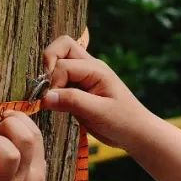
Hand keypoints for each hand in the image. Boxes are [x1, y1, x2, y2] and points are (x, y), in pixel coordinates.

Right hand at [41, 33, 148, 147]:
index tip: (51, 101)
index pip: (63, 65)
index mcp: (96, 69)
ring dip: (50, 75)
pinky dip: (53, 86)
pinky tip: (56, 102)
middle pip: (61, 47)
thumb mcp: (98, 112)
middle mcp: (89, 67)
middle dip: (48, 65)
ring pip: (59, 60)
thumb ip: (72, 101)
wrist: (136, 133)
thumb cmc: (123, 121)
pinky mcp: (79, 88)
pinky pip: (61, 77)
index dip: (53, 82)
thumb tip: (45, 96)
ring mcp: (84, 76)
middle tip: (46, 90)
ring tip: (50, 97)